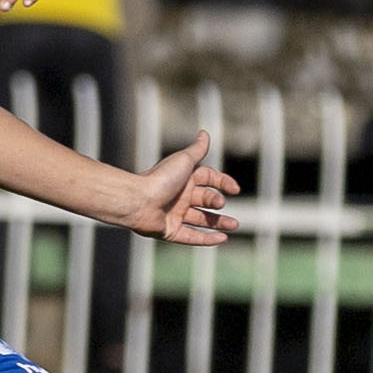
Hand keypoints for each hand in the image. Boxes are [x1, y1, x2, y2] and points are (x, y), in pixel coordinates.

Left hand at [130, 131, 241, 246]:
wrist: (137, 200)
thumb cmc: (160, 178)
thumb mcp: (183, 161)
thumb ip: (197, 150)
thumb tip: (204, 133)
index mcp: (184, 178)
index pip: (209, 178)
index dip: (223, 182)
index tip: (235, 189)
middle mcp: (180, 195)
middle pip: (206, 200)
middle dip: (217, 202)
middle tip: (219, 204)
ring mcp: (175, 214)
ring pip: (202, 219)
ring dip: (219, 222)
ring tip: (235, 225)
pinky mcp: (170, 231)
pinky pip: (192, 236)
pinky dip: (207, 238)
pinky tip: (223, 239)